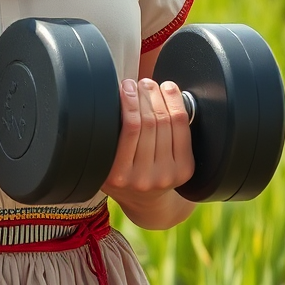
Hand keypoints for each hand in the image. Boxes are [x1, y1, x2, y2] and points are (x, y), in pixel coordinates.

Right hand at [102, 78, 194, 224]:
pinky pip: (183, 128)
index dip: (130, 100)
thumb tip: (105, 93)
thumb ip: (101, 137)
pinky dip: (176, 103)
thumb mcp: (100, 162)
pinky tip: (168, 91)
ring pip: (167, 122)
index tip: (125, 85)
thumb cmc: (119, 172)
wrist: (146, 202)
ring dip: (159, 96)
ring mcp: (166, 175)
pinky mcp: (184, 170)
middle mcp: (143, 178)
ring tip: (151, 85)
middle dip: (145, 94)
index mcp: (117, 175)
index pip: (130, 128)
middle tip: (139, 82)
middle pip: (150, 122)